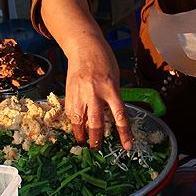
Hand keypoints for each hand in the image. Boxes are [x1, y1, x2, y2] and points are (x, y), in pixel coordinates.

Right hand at [63, 35, 132, 149]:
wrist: (84, 47)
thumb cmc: (104, 61)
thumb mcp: (115, 78)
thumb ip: (113, 97)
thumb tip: (112, 116)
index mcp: (110, 88)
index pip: (119, 115)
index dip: (124, 133)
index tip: (127, 146)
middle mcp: (94, 93)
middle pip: (95, 122)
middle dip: (96, 139)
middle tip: (97, 148)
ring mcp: (79, 93)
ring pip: (78, 120)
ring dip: (81, 134)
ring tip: (83, 142)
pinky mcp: (69, 93)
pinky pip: (70, 112)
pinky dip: (73, 122)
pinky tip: (76, 127)